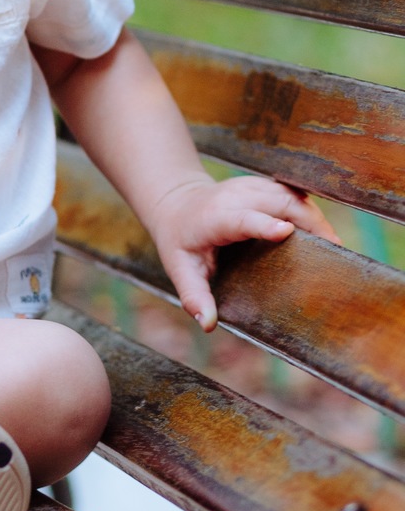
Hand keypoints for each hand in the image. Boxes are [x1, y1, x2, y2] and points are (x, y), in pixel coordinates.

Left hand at [148, 174, 341, 332]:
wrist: (176, 203)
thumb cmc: (180, 242)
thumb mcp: (179, 270)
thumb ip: (193, 296)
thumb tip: (207, 324)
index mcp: (214, 218)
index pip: (241, 218)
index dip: (263, 224)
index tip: (286, 231)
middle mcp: (234, 196)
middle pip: (276, 202)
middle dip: (306, 222)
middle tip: (333, 250)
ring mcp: (249, 187)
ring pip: (288, 195)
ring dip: (313, 216)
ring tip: (335, 244)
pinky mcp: (262, 186)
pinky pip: (291, 193)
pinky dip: (309, 209)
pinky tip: (324, 230)